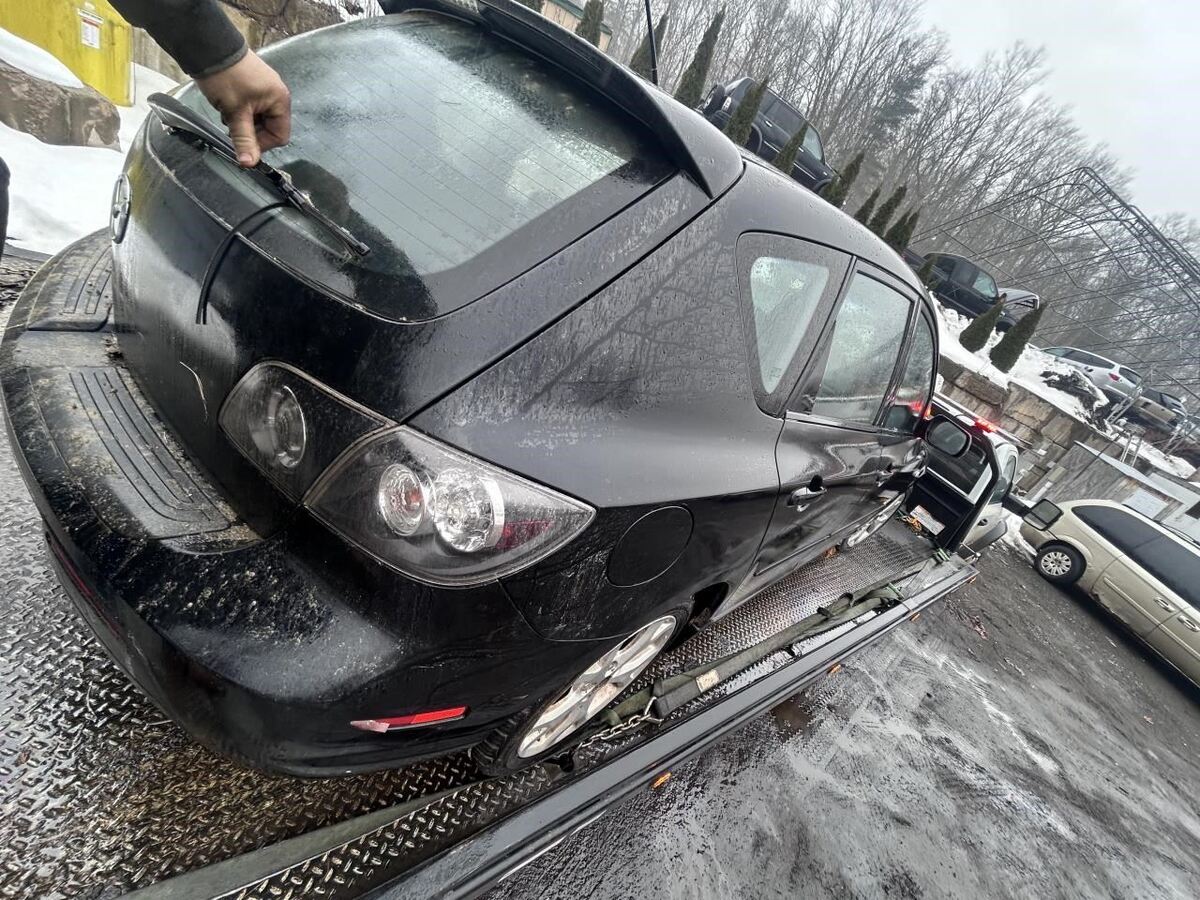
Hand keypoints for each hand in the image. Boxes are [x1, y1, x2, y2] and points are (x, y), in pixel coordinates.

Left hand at [196, 50, 290, 166]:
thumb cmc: (226, 78)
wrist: (209, 47)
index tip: (243, 140)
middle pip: (269, 128)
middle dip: (250, 131)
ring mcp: (265, 88)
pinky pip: (251, 107)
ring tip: (228, 110)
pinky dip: (239, 110)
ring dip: (242, 121)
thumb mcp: (235, 113)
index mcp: (280, 101)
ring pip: (257, 119)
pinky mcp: (253, 84)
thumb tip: (249, 164)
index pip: (280, 136)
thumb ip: (244, 139)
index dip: (262, 143)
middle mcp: (277, 95)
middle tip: (232, 124)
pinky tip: (228, 103)